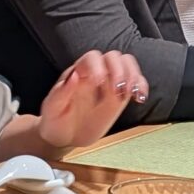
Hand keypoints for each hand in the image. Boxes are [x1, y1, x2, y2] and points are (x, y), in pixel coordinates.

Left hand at [35, 50, 149, 148]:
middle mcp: (97, 72)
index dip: (98, 66)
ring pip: (128, 64)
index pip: (92, 58)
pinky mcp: (121, 95)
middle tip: (117, 90)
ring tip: (129, 93)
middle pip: (114, 57)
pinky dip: (141, 87)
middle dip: (119, 70)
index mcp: (78, 71)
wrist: (65, 136)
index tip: (99, 82)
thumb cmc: (55, 120)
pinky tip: (139, 98)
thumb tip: (74, 76)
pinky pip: (136, 83)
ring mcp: (111, 83)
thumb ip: (61, 92)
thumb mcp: (52, 108)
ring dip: (133, 76)